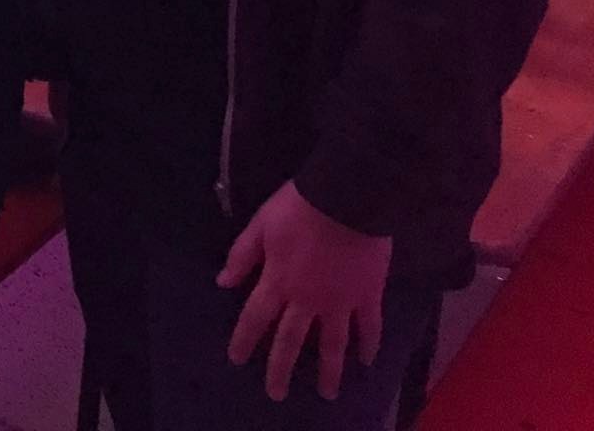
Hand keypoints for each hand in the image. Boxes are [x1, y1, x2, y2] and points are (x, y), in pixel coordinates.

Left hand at [219, 179, 391, 401]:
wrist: (346, 199)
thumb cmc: (298, 208)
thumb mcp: (260, 225)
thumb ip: (242, 256)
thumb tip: (223, 282)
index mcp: (278, 282)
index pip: (255, 318)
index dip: (244, 340)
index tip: (237, 360)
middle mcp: (307, 300)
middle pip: (290, 341)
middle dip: (280, 369)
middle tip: (276, 394)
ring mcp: (340, 302)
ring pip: (332, 344)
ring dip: (328, 371)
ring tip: (327, 393)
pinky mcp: (368, 296)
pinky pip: (370, 327)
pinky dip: (369, 345)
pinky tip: (367, 362)